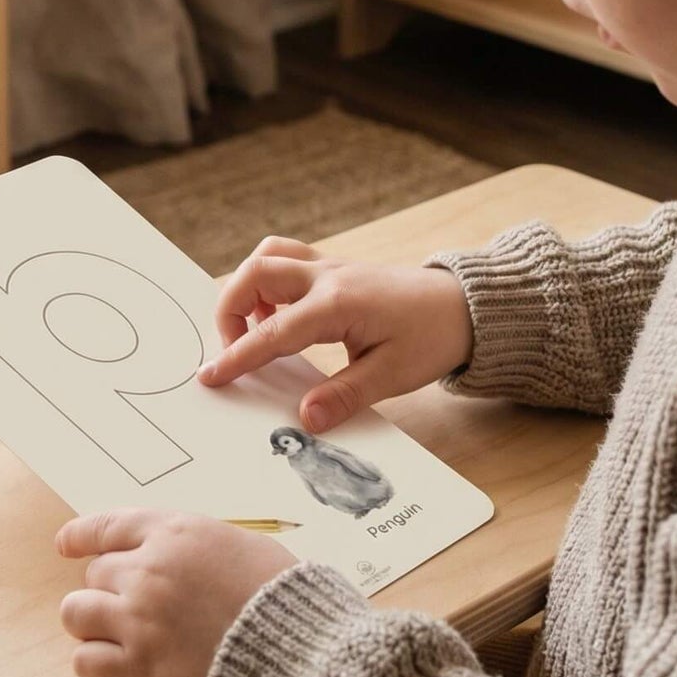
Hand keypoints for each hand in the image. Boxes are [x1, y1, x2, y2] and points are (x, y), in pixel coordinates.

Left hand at [56, 510, 292, 676]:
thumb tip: (175, 557)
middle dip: (109, 589)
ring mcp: (138, 621)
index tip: (65, 544)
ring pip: (77, 614)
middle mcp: (148, 571)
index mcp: (175, 533)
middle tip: (132, 606)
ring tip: (114, 634)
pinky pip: (85, 662)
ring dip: (92, 622)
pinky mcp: (139, 672)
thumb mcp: (242, 546)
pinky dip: (96, 663)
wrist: (299, 655)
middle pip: (95, 574)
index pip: (107, 526)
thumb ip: (196, 547)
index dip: (80, 535)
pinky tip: (117, 666)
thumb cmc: (283, 598)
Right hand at [199, 236, 473, 431]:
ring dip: (248, 288)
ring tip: (257, 329)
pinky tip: (280, 314)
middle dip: (231, 310)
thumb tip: (305, 419)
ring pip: (268, 256)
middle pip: (256, 273)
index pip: (274, 332)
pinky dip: (268, 281)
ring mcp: (330, 266)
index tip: (212, 376)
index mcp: (338, 304)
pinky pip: (286, 258)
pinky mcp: (334, 267)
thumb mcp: (393, 375)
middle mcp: (327, 276)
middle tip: (236, 351)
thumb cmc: (432, 337)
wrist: (465, 306)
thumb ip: (345, 396)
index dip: (239, 356)